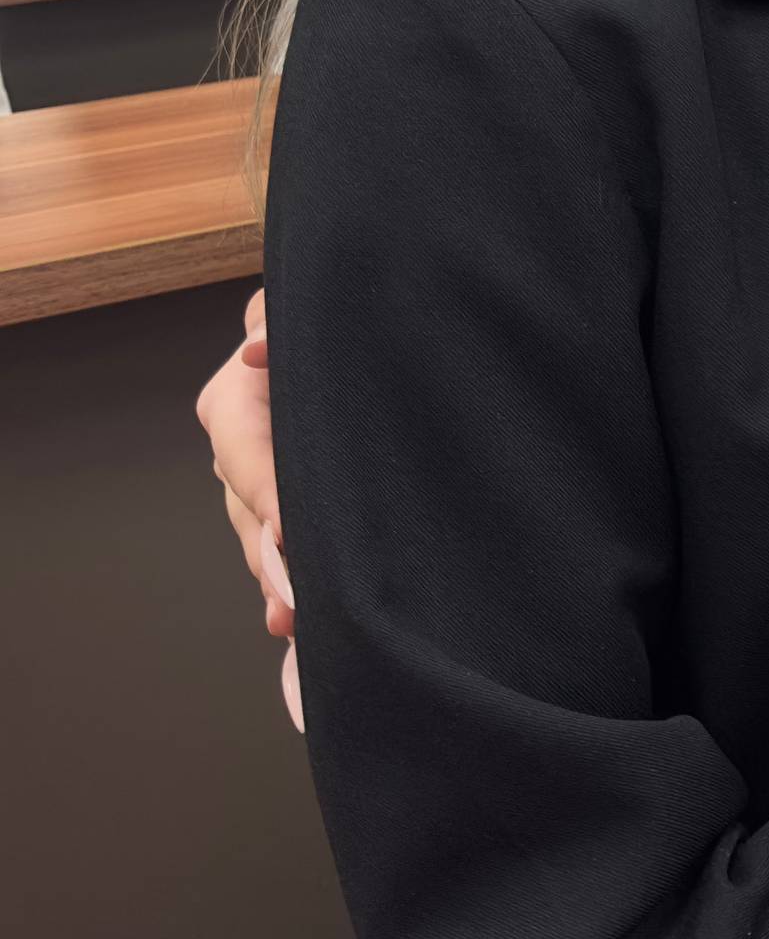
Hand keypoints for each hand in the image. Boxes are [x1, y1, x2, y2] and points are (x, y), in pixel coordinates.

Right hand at [195, 290, 299, 729]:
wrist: (364, 318)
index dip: (268, 496)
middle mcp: (242, 449)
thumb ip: (276, 322)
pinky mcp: (300, 505)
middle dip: (276, 563)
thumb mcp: (307, 302)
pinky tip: (303, 636)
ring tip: (298, 631)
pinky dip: (297, 591)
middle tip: (298, 608)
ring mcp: (267, 482)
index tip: (290, 533)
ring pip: (267, 543)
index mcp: (235, 402)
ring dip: (283, 587)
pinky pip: (291, 552)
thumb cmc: (337, 307)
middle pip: (252, 515)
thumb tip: (256, 352)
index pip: (245, 456)